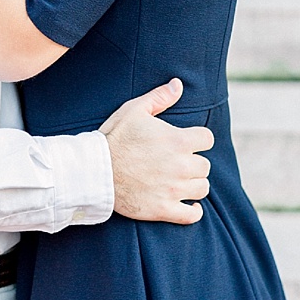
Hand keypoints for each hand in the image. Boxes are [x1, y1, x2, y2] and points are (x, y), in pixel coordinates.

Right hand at [101, 77, 213, 223]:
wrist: (92, 170)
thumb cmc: (113, 138)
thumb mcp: (132, 111)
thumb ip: (159, 97)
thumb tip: (178, 84)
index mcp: (178, 141)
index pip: (207, 139)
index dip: (196, 139)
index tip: (185, 142)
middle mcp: (181, 166)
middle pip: (205, 165)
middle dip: (192, 163)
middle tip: (175, 162)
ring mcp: (173, 189)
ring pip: (201, 188)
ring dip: (193, 184)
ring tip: (179, 181)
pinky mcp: (164, 209)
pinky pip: (192, 215)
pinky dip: (193, 211)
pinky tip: (188, 205)